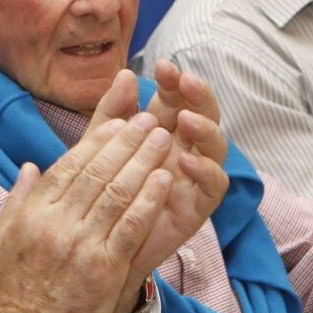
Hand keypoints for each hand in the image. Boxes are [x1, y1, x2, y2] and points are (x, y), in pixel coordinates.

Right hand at [0, 111, 174, 312]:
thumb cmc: (14, 292)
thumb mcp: (2, 241)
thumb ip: (18, 200)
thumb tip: (30, 166)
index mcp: (33, 213)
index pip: (69, 166)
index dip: (96, 141)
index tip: (117, 124)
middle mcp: (57, 223)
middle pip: (98, 171)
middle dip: (126, 141)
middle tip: (148, 119)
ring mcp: (82, 244)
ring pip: (118, 191)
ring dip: (143, 160)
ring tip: (162, 138)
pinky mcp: (105, 267)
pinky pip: (132, 225)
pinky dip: (149, 198)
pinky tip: (164, 178)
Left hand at [94, 65, 229, 312]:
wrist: (96, 245)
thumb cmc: (98, 191)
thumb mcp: (99, 147)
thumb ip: (111, 113)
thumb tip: (124, 74)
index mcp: (162, 130)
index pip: (176, 97)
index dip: (174, 81)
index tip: (162, 66)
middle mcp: (184, 149)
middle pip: (203, 114)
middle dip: (198, 95)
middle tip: (184, 82)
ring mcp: (194, 177)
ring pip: (217, 146)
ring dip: (206, 128)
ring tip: (186, 119)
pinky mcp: (198, 206)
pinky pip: (215, 185)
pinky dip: (205, 170)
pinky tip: (186, 161)